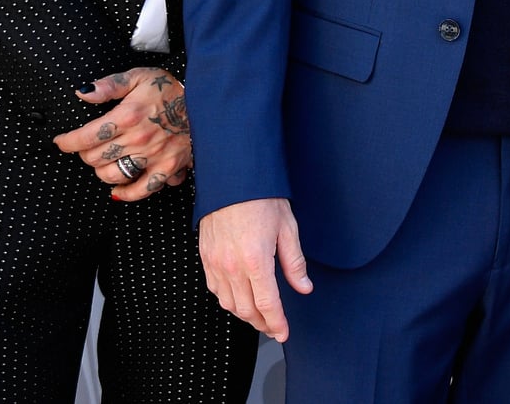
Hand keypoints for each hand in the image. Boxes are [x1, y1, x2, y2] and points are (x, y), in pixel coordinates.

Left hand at [52, 67, 192, 202]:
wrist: (204, 103)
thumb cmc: (169, 89)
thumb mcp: (139, 76)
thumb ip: (109, 85)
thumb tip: (83, 93)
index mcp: (128, 115)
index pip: (86, 137)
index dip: (68, 142)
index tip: (62, 141)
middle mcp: (138, 139)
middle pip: (95, 158)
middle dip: (84, 153)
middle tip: (86, 147)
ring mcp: (153, 156)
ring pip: (112, 175)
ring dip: (101, 170)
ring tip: (103, 161)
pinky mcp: (167, 169)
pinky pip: (141, 190)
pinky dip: (126, 193)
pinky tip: (117, 189)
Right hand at [199, 197, 311, 341]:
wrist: (232, 178)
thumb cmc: (261, 198)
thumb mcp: (287, 228)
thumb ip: (295, 263)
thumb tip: (303, 287)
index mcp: (256, 260)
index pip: (268, 305)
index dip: (276, 324)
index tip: (283, 332)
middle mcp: (233, 266)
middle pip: (247, 310)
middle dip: (262, 323)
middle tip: (273, 326)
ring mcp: (216, 263)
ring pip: (229, 303)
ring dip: (245, 314)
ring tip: (258, 315)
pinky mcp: (205, 257)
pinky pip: (215, 289)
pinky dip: (227, 300)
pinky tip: (238, 298)